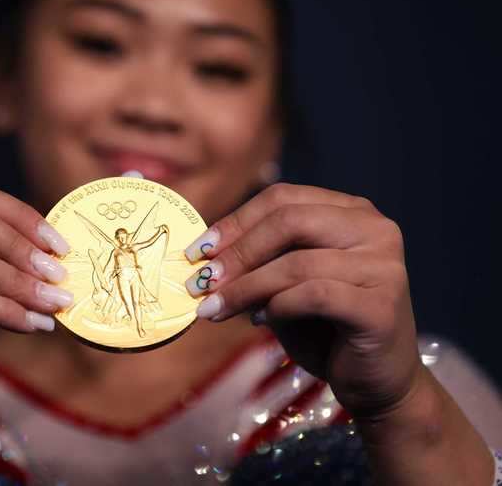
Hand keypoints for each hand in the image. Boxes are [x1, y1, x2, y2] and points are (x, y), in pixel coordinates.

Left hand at [184, 183, 420, 418]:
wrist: (375, 382)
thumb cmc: (325, 328)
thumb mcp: (286, 284)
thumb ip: (260, 261)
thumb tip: (204, 254)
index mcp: (351, 212)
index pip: (282, 199)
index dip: (235, 221)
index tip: (197, 250)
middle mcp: (374, 229)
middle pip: (289, 221)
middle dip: (236, 252)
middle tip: (200, 281)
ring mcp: (383, 265)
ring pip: (296, 262)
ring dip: (245, 287)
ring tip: (214, 308)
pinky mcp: (381, 305)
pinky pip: (314, 295)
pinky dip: (278, 306)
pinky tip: (260, 320)